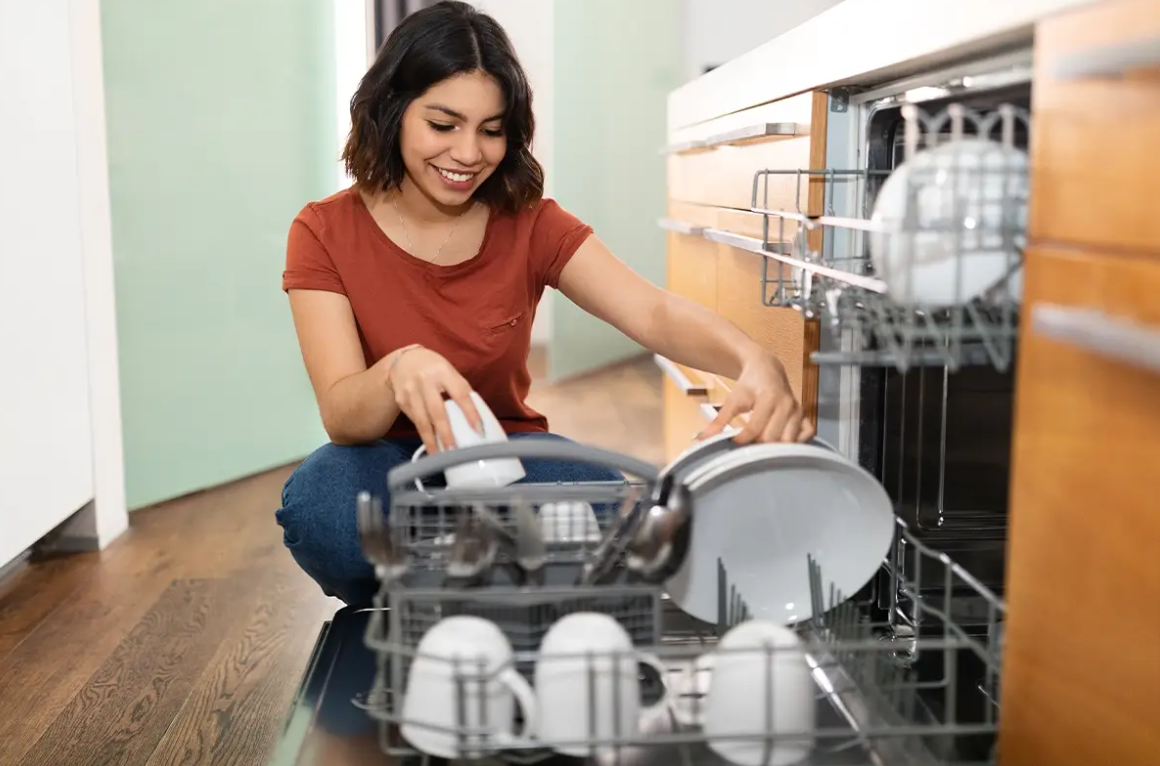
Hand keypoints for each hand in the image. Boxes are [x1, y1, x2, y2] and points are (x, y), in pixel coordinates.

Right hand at [387, 346, 481, 453]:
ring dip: (431, 440)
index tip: (478, 429)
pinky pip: (414, 421)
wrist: (404, 361)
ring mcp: (410, 391)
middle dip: (446, 432)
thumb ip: (461, 390)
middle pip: (437, 411)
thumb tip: (477, 415)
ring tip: (440, 456)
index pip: (460, 393)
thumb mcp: (449, 372)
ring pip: (421, 421)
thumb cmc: (434, 368)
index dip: (470, 412)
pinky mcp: (401, 401)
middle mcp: (425, 381)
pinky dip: (423, 434)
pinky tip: (431, 444)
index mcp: (443, 371)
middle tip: (454, 450)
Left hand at [699, 354, 813, 444]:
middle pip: (773, 439)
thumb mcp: (732, 400)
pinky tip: (781, 442)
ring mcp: (799, 412)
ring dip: (775, 448)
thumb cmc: (748, 384)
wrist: (766, 368)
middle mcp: (788, 405)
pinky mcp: (805, 417)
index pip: (755, 430)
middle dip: (759, 446)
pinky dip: (795, 443)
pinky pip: (806, 436)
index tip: (734, 441)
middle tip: (748, 447)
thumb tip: (701, 439)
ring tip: (761, 447)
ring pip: (789, 442)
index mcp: (769, 398)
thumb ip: (719, 421)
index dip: (742, 440)